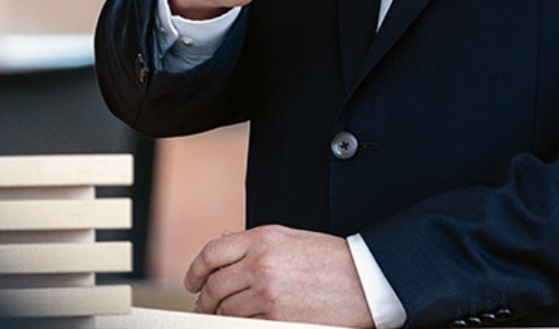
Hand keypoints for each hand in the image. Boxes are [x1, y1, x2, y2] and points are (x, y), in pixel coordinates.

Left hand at [185, 225, 374, 325]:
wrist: (366, 279)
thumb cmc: (331, 260)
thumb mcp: (290, 239)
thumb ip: (254, 246)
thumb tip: (221, 260)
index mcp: (263, 239)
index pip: (211, 254)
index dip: (195, 271)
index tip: (193, 282)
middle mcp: (261, 264)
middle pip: (214, 286)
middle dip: (205, 299)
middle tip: (204, 306)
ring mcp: (267, 294)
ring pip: (225, 310)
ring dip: (220, 316)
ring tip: (223, 317)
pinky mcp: (277, 319)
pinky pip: (243, 326)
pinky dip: (239, 326)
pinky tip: (243, 323)